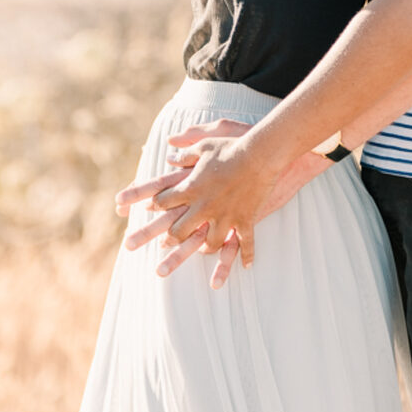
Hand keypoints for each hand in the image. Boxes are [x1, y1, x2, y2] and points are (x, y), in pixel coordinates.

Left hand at [114, 117, 254, 258]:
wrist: (259, 155)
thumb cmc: (230, 147)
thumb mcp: (203, 145)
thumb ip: (185, 152)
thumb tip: (170, 156)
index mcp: (191, 188)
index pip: (163, 202)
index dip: (155, 205)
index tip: (151, 208)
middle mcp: (204, 207)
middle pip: (179, 231)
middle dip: (171, 238)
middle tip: (168, 241)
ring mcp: (225, 216)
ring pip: (209, 244)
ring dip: (204, 249)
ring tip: (203, 250)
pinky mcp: (245, 220)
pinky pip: (245, 244)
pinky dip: (246, 256)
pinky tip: (246, 266)